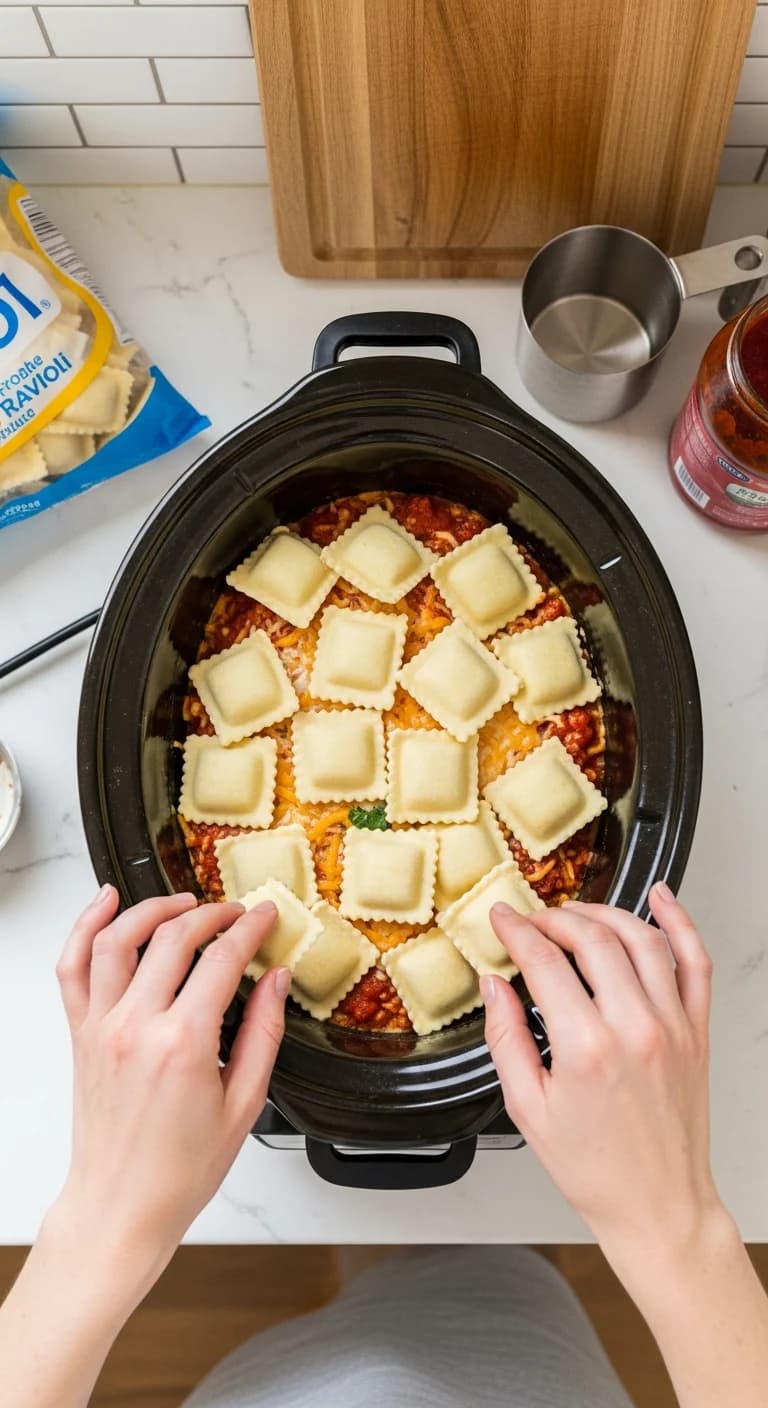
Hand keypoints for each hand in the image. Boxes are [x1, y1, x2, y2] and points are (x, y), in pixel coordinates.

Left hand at [52, 886, 287, 1302]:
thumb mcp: (244, 1105)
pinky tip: (106, 903)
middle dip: (212, 914)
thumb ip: (263, 1033)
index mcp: (183, 1044)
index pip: (222, 960)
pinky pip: (72, 967)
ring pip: (118, 939)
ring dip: (153, 908)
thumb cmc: (179, 1170)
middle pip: (173, 938)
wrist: (121, 1206)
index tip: (265, 917)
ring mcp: (102, 1027)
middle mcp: (137, 1027)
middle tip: (235, 913)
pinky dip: (85, 927)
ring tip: (183, 903)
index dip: (250, 929)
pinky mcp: (80, 1034)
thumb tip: (276, 981)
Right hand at [482, 883, 721, 1263]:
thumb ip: (506, 1039)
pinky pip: (696, 962)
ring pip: (641, 938)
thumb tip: (494, 986)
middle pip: (593, 939)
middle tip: (533, 921)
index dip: (517, 931)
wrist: (659, 1206)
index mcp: (587, 1049)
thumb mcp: (528, 1110)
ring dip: (604, 913)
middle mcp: (635, 1029)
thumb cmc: (597, 1170)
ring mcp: (673, 1026)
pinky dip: (681, 922)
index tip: (502, 920)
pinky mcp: (698, 1031)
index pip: (545, 962)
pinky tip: (662, 898)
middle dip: (555, 918)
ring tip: (576, 914)